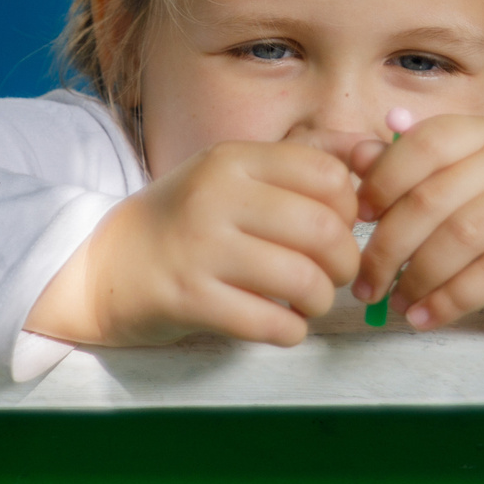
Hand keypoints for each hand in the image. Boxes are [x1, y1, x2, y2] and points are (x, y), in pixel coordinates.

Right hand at [28, 141, 360, 346]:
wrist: (107, 269)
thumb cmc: (187, 223)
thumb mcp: (231, 176)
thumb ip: (301, 161)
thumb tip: (376, 152)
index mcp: (230, 160)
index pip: (328, 176)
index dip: (349, 209)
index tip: (335, 229)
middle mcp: (214, 197)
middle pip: (325, 231)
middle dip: (345, 264)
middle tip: (334, 275)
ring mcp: (198, 249)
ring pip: (304, 281)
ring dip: (320, 301)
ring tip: (307, 301)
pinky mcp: (188, 299)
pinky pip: (271, 323)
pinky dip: (291, 331)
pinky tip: (280, 324)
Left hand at [353, 114, 483, 335]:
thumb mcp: (457, 193)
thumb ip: (406, 172)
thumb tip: (354, 156)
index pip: (423, 144)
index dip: (381, 182)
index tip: (354, 221)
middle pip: (436, 197)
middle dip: (389, 246)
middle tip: (365, 284)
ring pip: (464, 236)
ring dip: (418, 278)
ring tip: (395, 305)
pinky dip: (453, 300)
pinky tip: (427, 319)